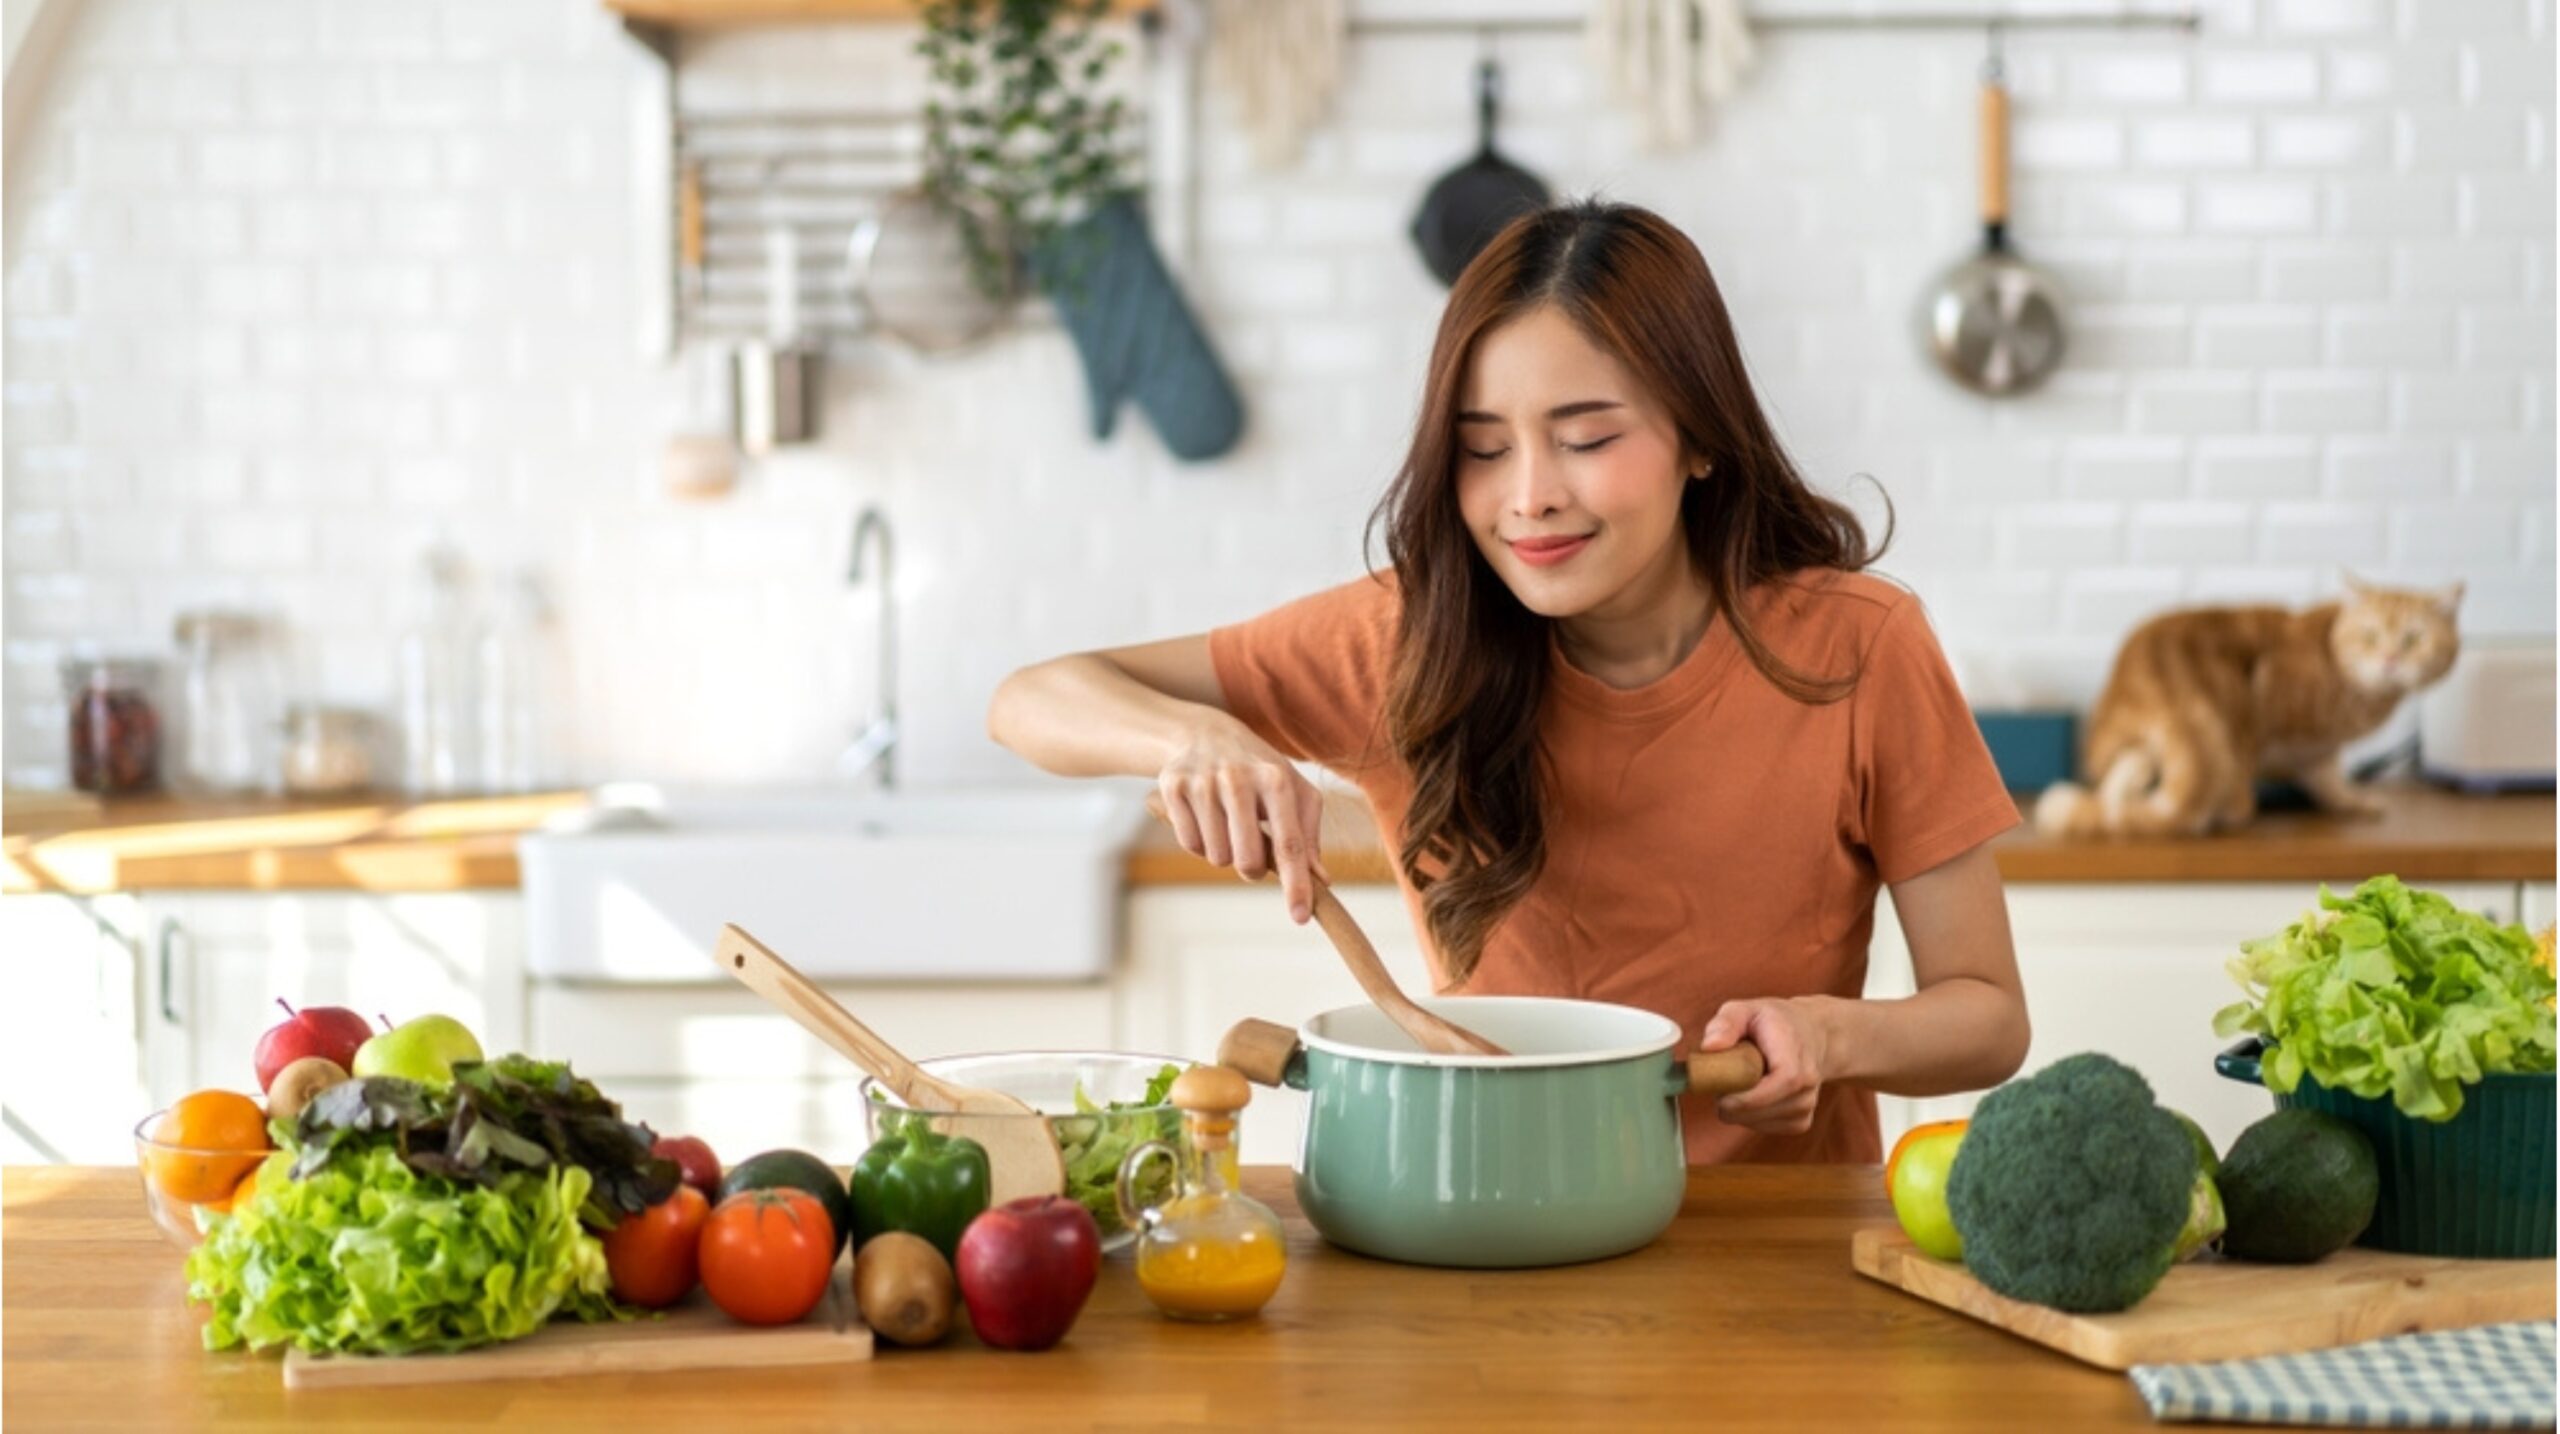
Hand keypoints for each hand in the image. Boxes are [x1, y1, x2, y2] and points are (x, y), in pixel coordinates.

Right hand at [1157, 723, 1330, 924]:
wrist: (1204, 733)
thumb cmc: (1259, 769)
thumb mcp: (1293, 789)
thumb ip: (1309, 834)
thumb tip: (1321, 879)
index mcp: (1276, 779)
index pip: (1290, 844)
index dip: (1296, 885)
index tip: (1300, 917)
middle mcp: (1238, 778)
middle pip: (1248, 861)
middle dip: (1253, 868)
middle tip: (1252, 851)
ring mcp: (1203, 782)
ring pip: (1217, 857)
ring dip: (1225, 852)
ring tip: (1227, 823)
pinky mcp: (1173, 787)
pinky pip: (1189, 844)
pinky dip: (1199, 841)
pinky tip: (1205, 816)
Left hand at [1699, 998, 1830, 1135]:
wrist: (1812, 1035)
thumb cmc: (1774, 1022)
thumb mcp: (1746, 1009)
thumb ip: (1725, 1023)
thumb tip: (1709, 1047)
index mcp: (1795, 1062)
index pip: (1769, 1091)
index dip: (1740, 1097)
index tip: (1718, 1090)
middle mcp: (1806, 1088)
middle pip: (1757, 1112)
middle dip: (1730, 1100)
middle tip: (1723, 1077)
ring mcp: (1805, 1108)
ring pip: (1755, 1123)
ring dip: (1738, 1107)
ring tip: (1741, 1080)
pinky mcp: (1800, 1122)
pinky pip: (1762, 1128)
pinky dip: (1749, 1115)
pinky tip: (1753, 1093)